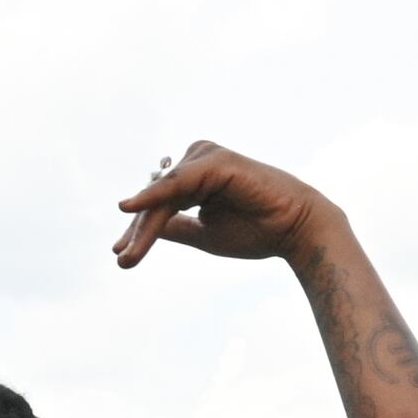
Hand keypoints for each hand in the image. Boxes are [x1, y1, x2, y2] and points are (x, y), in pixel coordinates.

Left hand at [113, 141, 336, 268]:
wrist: (296, 230)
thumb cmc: (257, 232)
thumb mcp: (204, 234)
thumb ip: (175, 228)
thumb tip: (141, 228)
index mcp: (197, 178)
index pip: (160, 203)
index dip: (140, 230)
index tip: (121, 256)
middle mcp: (199, 161)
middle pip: (157, 197)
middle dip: (139, 230)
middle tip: (122, 259)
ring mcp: (206, 158)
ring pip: (163, 194)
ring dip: (145, 224)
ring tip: (130, 254)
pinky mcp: (215, 161)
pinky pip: (176, 183)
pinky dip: (154, 196)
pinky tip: (131, 209)